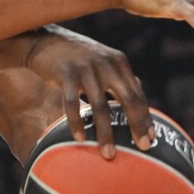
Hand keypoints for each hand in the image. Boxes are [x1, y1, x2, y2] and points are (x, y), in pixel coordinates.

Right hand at [24, 27, 151, 158]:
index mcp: (118, 62)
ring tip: (108, 154)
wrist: (41, 40)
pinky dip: (76, 122)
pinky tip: (78, 138)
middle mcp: (106, 63)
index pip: (137, 94)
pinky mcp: (65, 73)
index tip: (151, 139)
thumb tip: (140, 90)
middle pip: (127, 99)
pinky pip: (72, 103)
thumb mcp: (100, 59)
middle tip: (143, 148)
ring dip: (105, 133)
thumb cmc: (74, 55)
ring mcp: (85, 68)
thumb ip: (118, 74)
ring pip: (100, 106)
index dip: (145, 118)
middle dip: (136, 126)